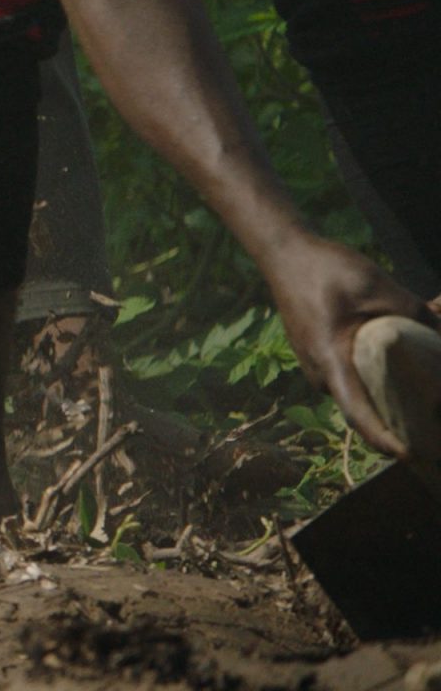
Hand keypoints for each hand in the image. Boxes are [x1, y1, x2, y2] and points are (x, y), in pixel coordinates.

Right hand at [263, 233, 440, 458]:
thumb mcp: (380, 288)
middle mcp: (319, 371)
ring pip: (360, 389)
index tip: (410, 457)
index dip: (384, 439)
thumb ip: (417, 316)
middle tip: (432, 418)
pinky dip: (378, 371)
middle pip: (364, 406)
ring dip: (391, 389)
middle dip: (400, 416)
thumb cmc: (327, 269)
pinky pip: (352, 374)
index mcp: (330, 358)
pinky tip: (399, 353)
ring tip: (425, 385)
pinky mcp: (319, 354)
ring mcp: (316, 364)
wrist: (284, 252)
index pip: (358, 411)